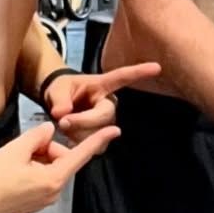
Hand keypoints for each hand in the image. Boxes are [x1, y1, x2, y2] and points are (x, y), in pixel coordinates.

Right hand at [0, 120, 117, 212]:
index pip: (81, 155)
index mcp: (53, 179)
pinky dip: (34, 171)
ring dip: (39, 160)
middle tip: (25, 147)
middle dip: (48, 149)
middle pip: (62, 160)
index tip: (115, 131)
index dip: (97, 140)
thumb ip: (38, 136)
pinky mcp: (34, 205)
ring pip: (51, 170)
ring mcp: (44, 201)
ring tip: (16, 161)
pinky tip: (14, 171)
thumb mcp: (16, 148)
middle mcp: (54, 193)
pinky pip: (42, 181)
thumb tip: (50, 131)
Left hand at [46, 62, 160, 142]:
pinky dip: (78, 143)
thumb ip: (58, 100)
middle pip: (105, 116)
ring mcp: (108, 121)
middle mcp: (109, 104)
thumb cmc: (62, 91)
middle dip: (83, 121)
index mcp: (101, 86)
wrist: (59, 106)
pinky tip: (70, 135)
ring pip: (100, 133)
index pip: (122, 78)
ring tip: (64, 124)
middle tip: (62, 120)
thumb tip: (62, 113)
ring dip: (79, 134)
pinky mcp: (103, 136)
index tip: (157, 67)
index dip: (139, 72)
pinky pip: (95, 145)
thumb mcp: (56, 90)